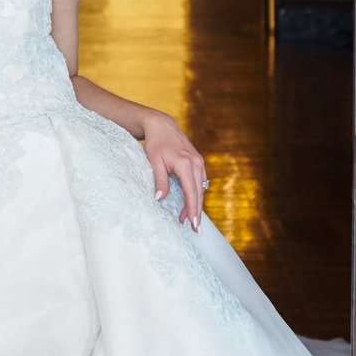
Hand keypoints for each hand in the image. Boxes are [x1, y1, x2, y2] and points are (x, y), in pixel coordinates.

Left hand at [140, 108, 207, 229]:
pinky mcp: (198, 161)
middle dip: (197, 211)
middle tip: (194, 229)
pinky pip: (200, 182)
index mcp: (185, 163)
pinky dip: (196, 193)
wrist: (162, 125)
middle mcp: (196, 163)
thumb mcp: (154, 162)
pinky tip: (189, 203)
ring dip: (196, 203)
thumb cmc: (156, 143)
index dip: (192, 209)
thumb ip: (160, 181)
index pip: (191, 191)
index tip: (193, 223)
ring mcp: (199, 162)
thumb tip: (159, 199)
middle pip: (199, 192)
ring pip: (201, 188)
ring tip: (188, 219)